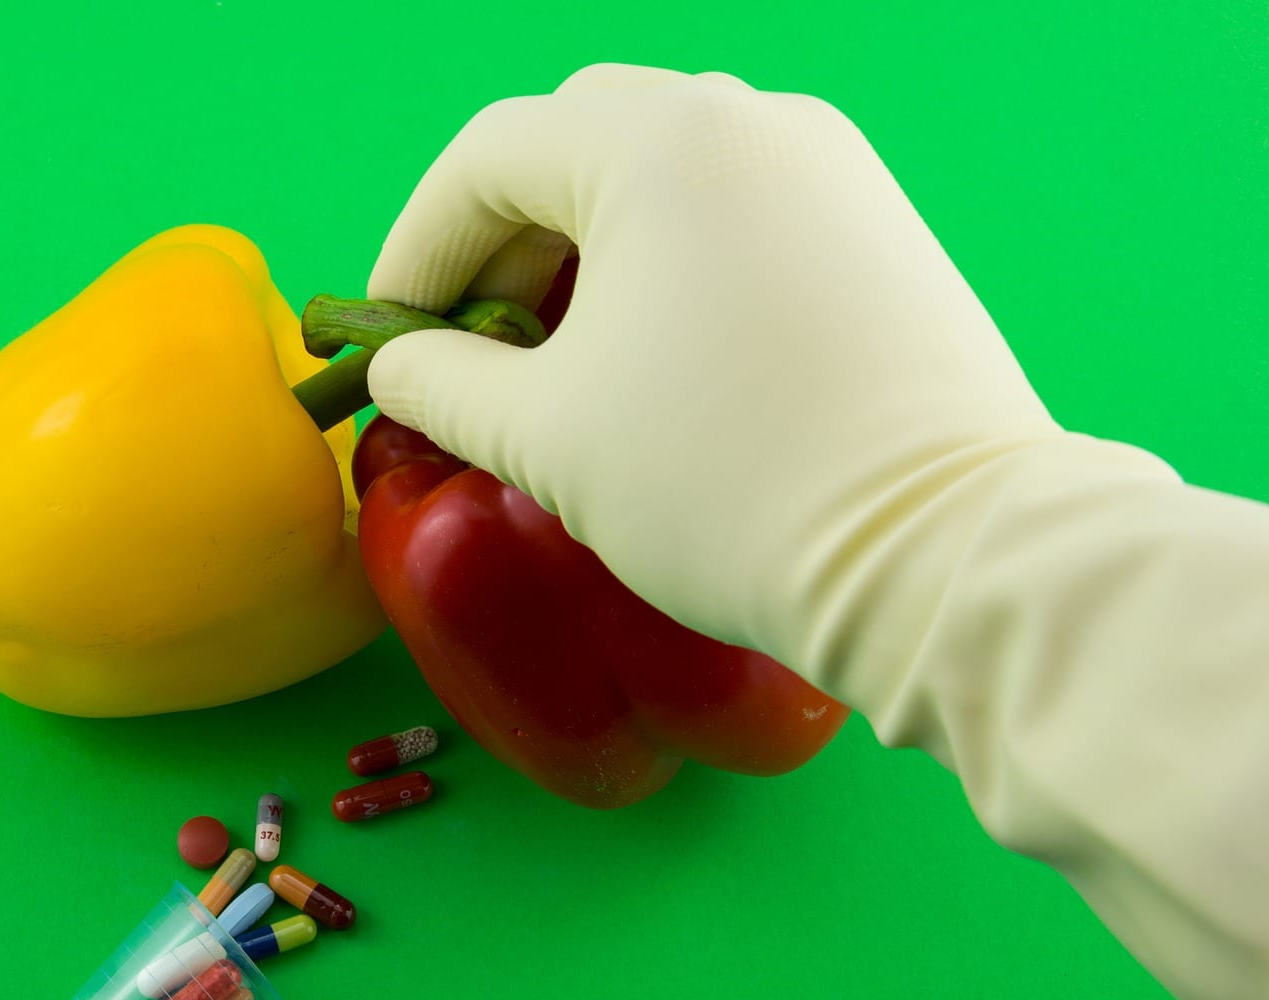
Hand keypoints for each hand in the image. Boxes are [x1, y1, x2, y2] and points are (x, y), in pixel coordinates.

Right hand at [366, 64, 1065, 668]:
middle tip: (466, 343)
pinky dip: (669, 262)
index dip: (414, 248)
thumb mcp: (545, 435)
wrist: (938, 553)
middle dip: (499, 240)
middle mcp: (750, 122)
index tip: (384, 336)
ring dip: (583, 250)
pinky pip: (740, 210)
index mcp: (659, 142)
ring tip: (555, 360)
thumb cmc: (727, 484)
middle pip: (575, 143)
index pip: (487, 159)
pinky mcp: (878, 225)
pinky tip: (655, 357)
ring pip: (663, 173)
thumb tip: (398, 366)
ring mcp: (831, 166)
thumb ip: (441, 383)